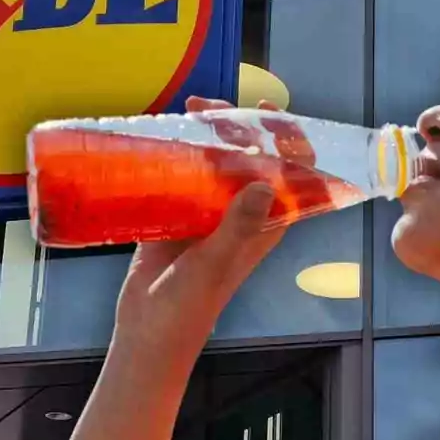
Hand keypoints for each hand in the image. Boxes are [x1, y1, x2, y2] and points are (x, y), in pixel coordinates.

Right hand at [111, 97, 289, 358]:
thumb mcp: (216, 262)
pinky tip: (164, 134)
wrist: (148, 331)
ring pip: (218, 160)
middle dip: (237, 125)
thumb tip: (266, 185)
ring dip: (207, 133)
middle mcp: (241, 213)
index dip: (288, 139)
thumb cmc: (189, 306)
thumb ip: (239, 226)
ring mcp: (209, 211)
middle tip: (209, 107)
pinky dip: (178, 151)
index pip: (291, 173)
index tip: (266, 112)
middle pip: (251, 157)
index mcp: (263, 224)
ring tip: (187, 112)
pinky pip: (184, 173)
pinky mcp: (178, 213)